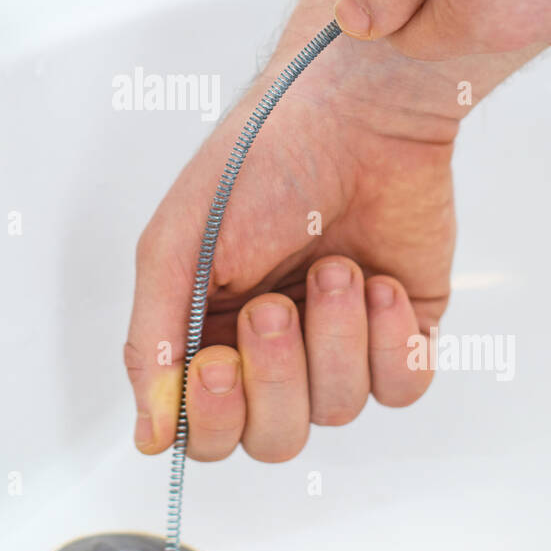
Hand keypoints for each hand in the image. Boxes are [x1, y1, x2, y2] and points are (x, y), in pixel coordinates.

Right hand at [124, 0, 466, 462]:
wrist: (358, 112)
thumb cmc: (260, 161)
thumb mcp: (176, 247)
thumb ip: (152, 343)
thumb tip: (150, 434)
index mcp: (208, 331)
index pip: (205, 431)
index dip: (213, 417)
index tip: (217, 363)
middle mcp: (274, 348)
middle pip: (272, 437)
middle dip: (278, 377)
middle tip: (275, 308)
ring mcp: (340, 342)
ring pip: (338, 410)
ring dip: (336, 338)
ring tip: (336, 266)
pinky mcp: (401, 329)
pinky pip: (401, 388)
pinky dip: (389, 342)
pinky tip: (378, 282)